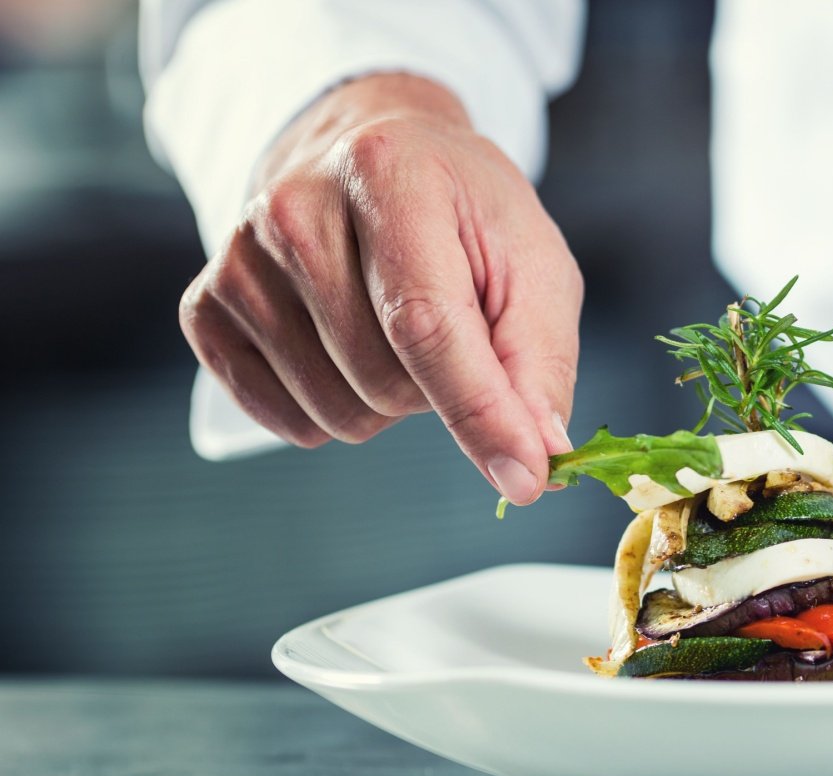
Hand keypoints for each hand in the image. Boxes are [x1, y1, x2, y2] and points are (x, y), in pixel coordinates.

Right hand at [178, 74, 579, 504]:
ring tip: (392, 331)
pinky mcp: (206, 305)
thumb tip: (540, 457)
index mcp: (389, 176)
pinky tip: (345, 352)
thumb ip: (539, 361)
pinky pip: (279, 419)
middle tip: (446, 329)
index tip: (525, 479)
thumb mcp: (531, 263)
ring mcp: (239, 258)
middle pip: (382, 380)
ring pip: (334, 410)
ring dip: (385, 402)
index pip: (426, 325)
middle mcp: (294, 210)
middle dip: (436, 388)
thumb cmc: (463, 214)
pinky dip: (328, 412)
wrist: (374, 153)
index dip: (479, 412)